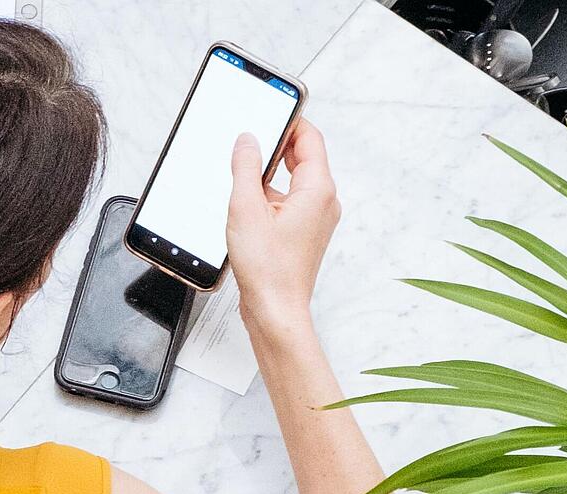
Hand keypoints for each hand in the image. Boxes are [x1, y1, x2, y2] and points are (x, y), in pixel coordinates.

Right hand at [225, 118, 339, 318]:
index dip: (289, 120)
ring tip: (243, 175)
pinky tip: (245, 204)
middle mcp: (323, 201)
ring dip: (269, 173)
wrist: (275, 310)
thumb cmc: (268, 269)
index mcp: (318, 189)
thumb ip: (246, 167)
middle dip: (276, 145)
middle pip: (303, 157)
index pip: (309, 138)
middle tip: (249, 139)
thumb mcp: (246, 207)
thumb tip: (248, 141)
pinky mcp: (303, 232)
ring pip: (294, 180)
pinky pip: (289, 200)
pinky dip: (269, 195)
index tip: (269, 111)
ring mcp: (315, 218)